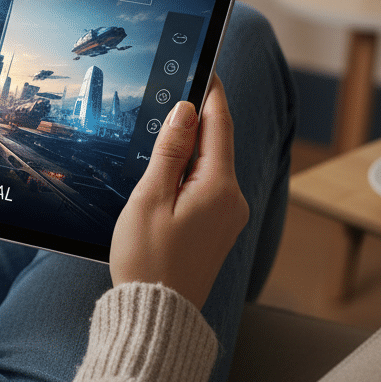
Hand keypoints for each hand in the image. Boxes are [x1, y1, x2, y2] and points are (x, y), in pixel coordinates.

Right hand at [110, 76, 248, 310]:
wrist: (156, 315)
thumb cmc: (148, 262)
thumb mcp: (151, 198)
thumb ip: (170, 151)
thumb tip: (186, 110)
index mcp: (219, 189)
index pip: (220, 125)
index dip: (212, 92)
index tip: (206, 66)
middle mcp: (232, 200)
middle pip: (217, 143)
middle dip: (197, 117)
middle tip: (175, 90)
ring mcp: (228, 216)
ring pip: (211, 164)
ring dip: (191, 145)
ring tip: (164, 128)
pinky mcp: (218, 228)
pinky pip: (208, 185)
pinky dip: (190, 170)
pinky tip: (168, 170)